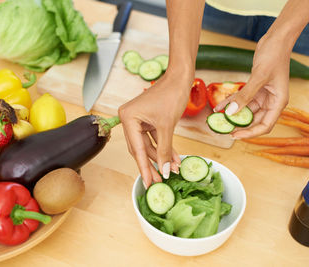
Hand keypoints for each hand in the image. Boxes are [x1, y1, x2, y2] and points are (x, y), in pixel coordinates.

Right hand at [118, 72, 192, 187]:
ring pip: (148, 145)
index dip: (144, 168)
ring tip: (170, 171)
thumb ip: (165, 150)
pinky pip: (154, 137)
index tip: (148, 183)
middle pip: (140, 149)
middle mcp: (129, 119)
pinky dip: (163, 147)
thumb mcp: (167, 126)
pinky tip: (173, 159)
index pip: (137, 149)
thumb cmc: (172, 95)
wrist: (180, 78)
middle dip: (152, 164)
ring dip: (160, 157)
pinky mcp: (147, 119)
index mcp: (128, 118)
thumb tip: (166, 170)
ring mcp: (138, 119)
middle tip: (159, 181)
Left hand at [214, 34, 290, 138]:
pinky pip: (242, 99)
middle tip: (223, 129)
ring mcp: (263, 95)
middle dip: (239, 125)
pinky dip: (231, 102)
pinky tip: (218, 107)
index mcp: (278, 102)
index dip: (250, 133)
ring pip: (247, 110)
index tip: (235, 136)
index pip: (265, 126)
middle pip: (255, 120)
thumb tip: (231, 113)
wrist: (276, 39)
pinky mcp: (256, 88)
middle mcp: (272, 101)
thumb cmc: (274, 55)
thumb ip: (245, 96)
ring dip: (233, 114)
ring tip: (218, 119)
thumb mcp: (259, 77)